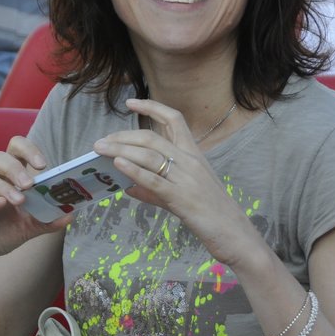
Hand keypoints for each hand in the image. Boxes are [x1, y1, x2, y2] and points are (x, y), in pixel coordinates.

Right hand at [0, 134, 69, 275]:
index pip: (16, 152)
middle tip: (30, 183)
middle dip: (16, 167)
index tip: (44, 165)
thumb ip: (47, 221)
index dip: (29, 151)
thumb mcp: (27, 229)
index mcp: (8, 179)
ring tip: (20, 200)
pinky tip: (0, 205)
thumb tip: (71, 214)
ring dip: (5, 186)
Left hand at [92, 98, 261, 265]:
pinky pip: (154, 180)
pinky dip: (134, 170)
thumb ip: (157, 188)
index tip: (130, 102)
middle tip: (101, 141)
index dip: (152, 106)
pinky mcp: (181, 198)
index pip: (174, 119)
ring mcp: (186, 178)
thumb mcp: (185, 193)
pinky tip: (118, 164)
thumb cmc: (211, 212)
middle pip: (152, 138)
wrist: (234, 233)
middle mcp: (190, 161)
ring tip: (100, 150)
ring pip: (149, 155)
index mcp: (194, 154)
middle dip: (123, 136)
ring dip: (120, 150)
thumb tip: (129, 186)